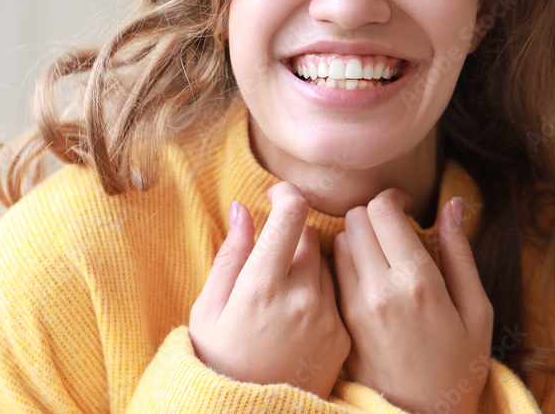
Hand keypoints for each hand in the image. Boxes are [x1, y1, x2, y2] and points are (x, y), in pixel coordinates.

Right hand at [189, 182, 350, 399]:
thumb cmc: (218, 359)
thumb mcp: (209, 307)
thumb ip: (232, 254)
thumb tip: (244, 208)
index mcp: (261, 287)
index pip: (292, 214)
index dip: (286, 195)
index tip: (278, 197)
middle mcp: (302, 299)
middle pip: (312, 236)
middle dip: (293, 236)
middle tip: (273, 257)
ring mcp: (328, 319)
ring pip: (328, 264)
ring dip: (309, 265)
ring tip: (283, 294)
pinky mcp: (344, 337)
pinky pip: (339, 294)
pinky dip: (322, 293)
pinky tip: (299, 316)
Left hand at [333, 189, 492, 413]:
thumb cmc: (460, 367)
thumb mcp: (477, 310)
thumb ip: (459, 252)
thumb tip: (451, 204)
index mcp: (418, 281)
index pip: (382, 210)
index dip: (393, 199)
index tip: (405, 207)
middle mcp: (379, 291)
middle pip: (354, 220)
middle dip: (373, 215)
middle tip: (392, 230)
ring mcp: (353, 309)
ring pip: (338, 244)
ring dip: (355, 238)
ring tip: (378, 253)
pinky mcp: (339, 325)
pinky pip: (330, 275)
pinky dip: (343, 264)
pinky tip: (364, 276)